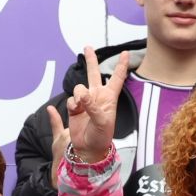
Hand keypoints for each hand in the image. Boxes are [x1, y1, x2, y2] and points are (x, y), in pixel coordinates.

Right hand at [52, 45, 123, 164]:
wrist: (88, 148)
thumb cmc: (101, 136)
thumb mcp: (102, 121)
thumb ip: (92, 106)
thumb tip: (82, 94)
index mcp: (109, 98)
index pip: (116, 78)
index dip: (120, 65)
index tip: (124, 53)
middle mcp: (97, 97)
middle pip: (94, 74)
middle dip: (91, 60)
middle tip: (88, 47)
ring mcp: (85, 102)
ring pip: (78, 87)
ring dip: (78, 94)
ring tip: (80, 106)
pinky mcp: (74, 109)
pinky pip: (70, 99)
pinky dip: (72, 104)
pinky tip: (75, 112)